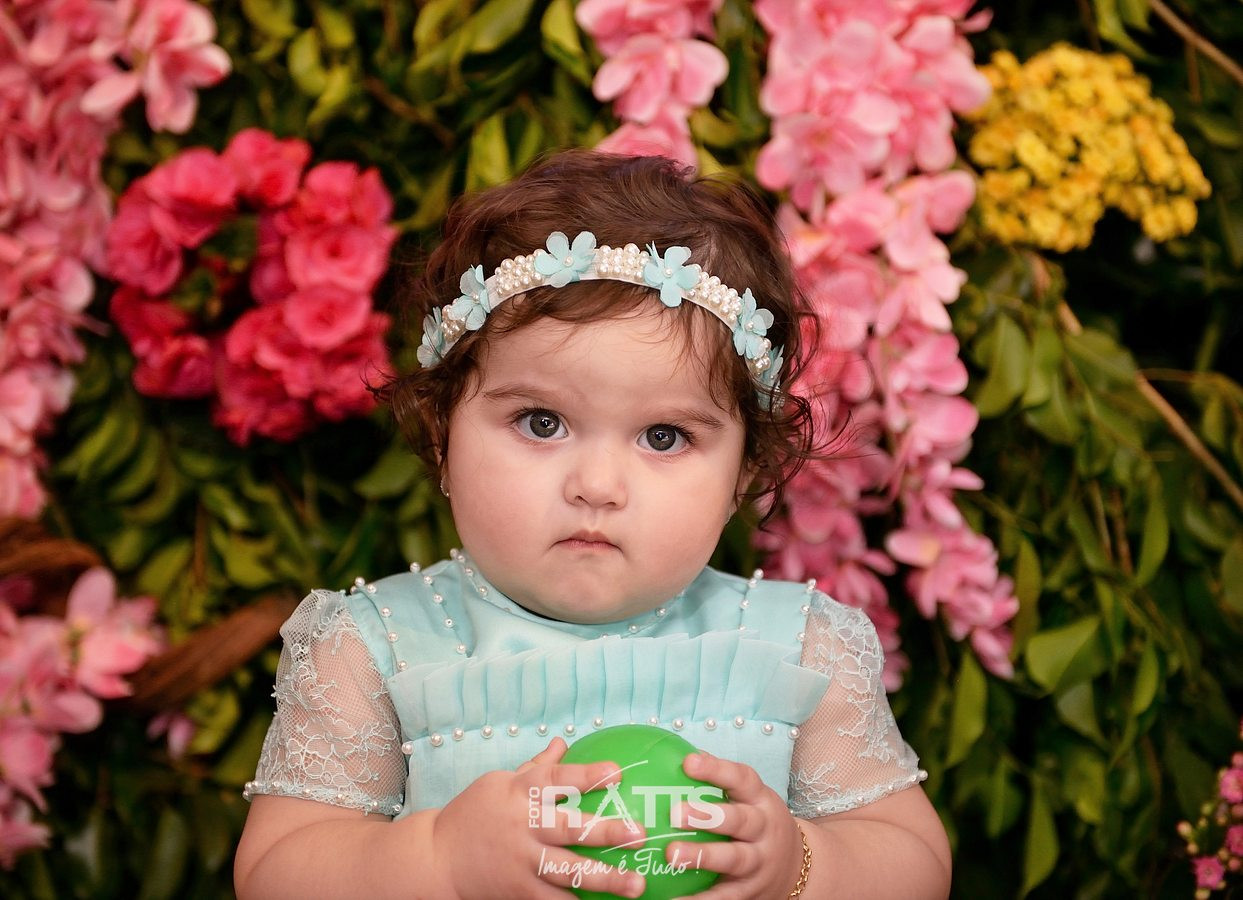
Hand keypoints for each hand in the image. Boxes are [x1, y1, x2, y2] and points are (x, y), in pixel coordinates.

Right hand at [432, 738, 647, 898]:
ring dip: (605, 878)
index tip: (618, 773)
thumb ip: (536, 767)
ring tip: (636, 883)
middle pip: (569, 827)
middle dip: (606, 831)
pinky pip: (553, 899)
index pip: (557, 779)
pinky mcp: (518, 891)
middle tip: (639, 833)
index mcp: (519, 792)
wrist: (437, 858)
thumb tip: (564, 742)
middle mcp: (522, 825)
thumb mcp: (499, 782)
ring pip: (567, 869)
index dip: (587, 775)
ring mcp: (521, 860)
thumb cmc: (474, 814)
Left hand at [663, 751, 804, 899]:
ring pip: (733, 859)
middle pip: (740, 820)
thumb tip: (676, 754)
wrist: (799, 867)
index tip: (688, 762)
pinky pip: (724, 897)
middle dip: (708, 816)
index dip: (716, 769)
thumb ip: (718, 780)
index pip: (741, 779)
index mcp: (760, 800)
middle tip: (675, 813)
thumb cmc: (757, 823)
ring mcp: (759, 862)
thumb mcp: (748, 798)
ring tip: (671, 854)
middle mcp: (763, 829)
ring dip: (702, 856)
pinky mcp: (750, 892)